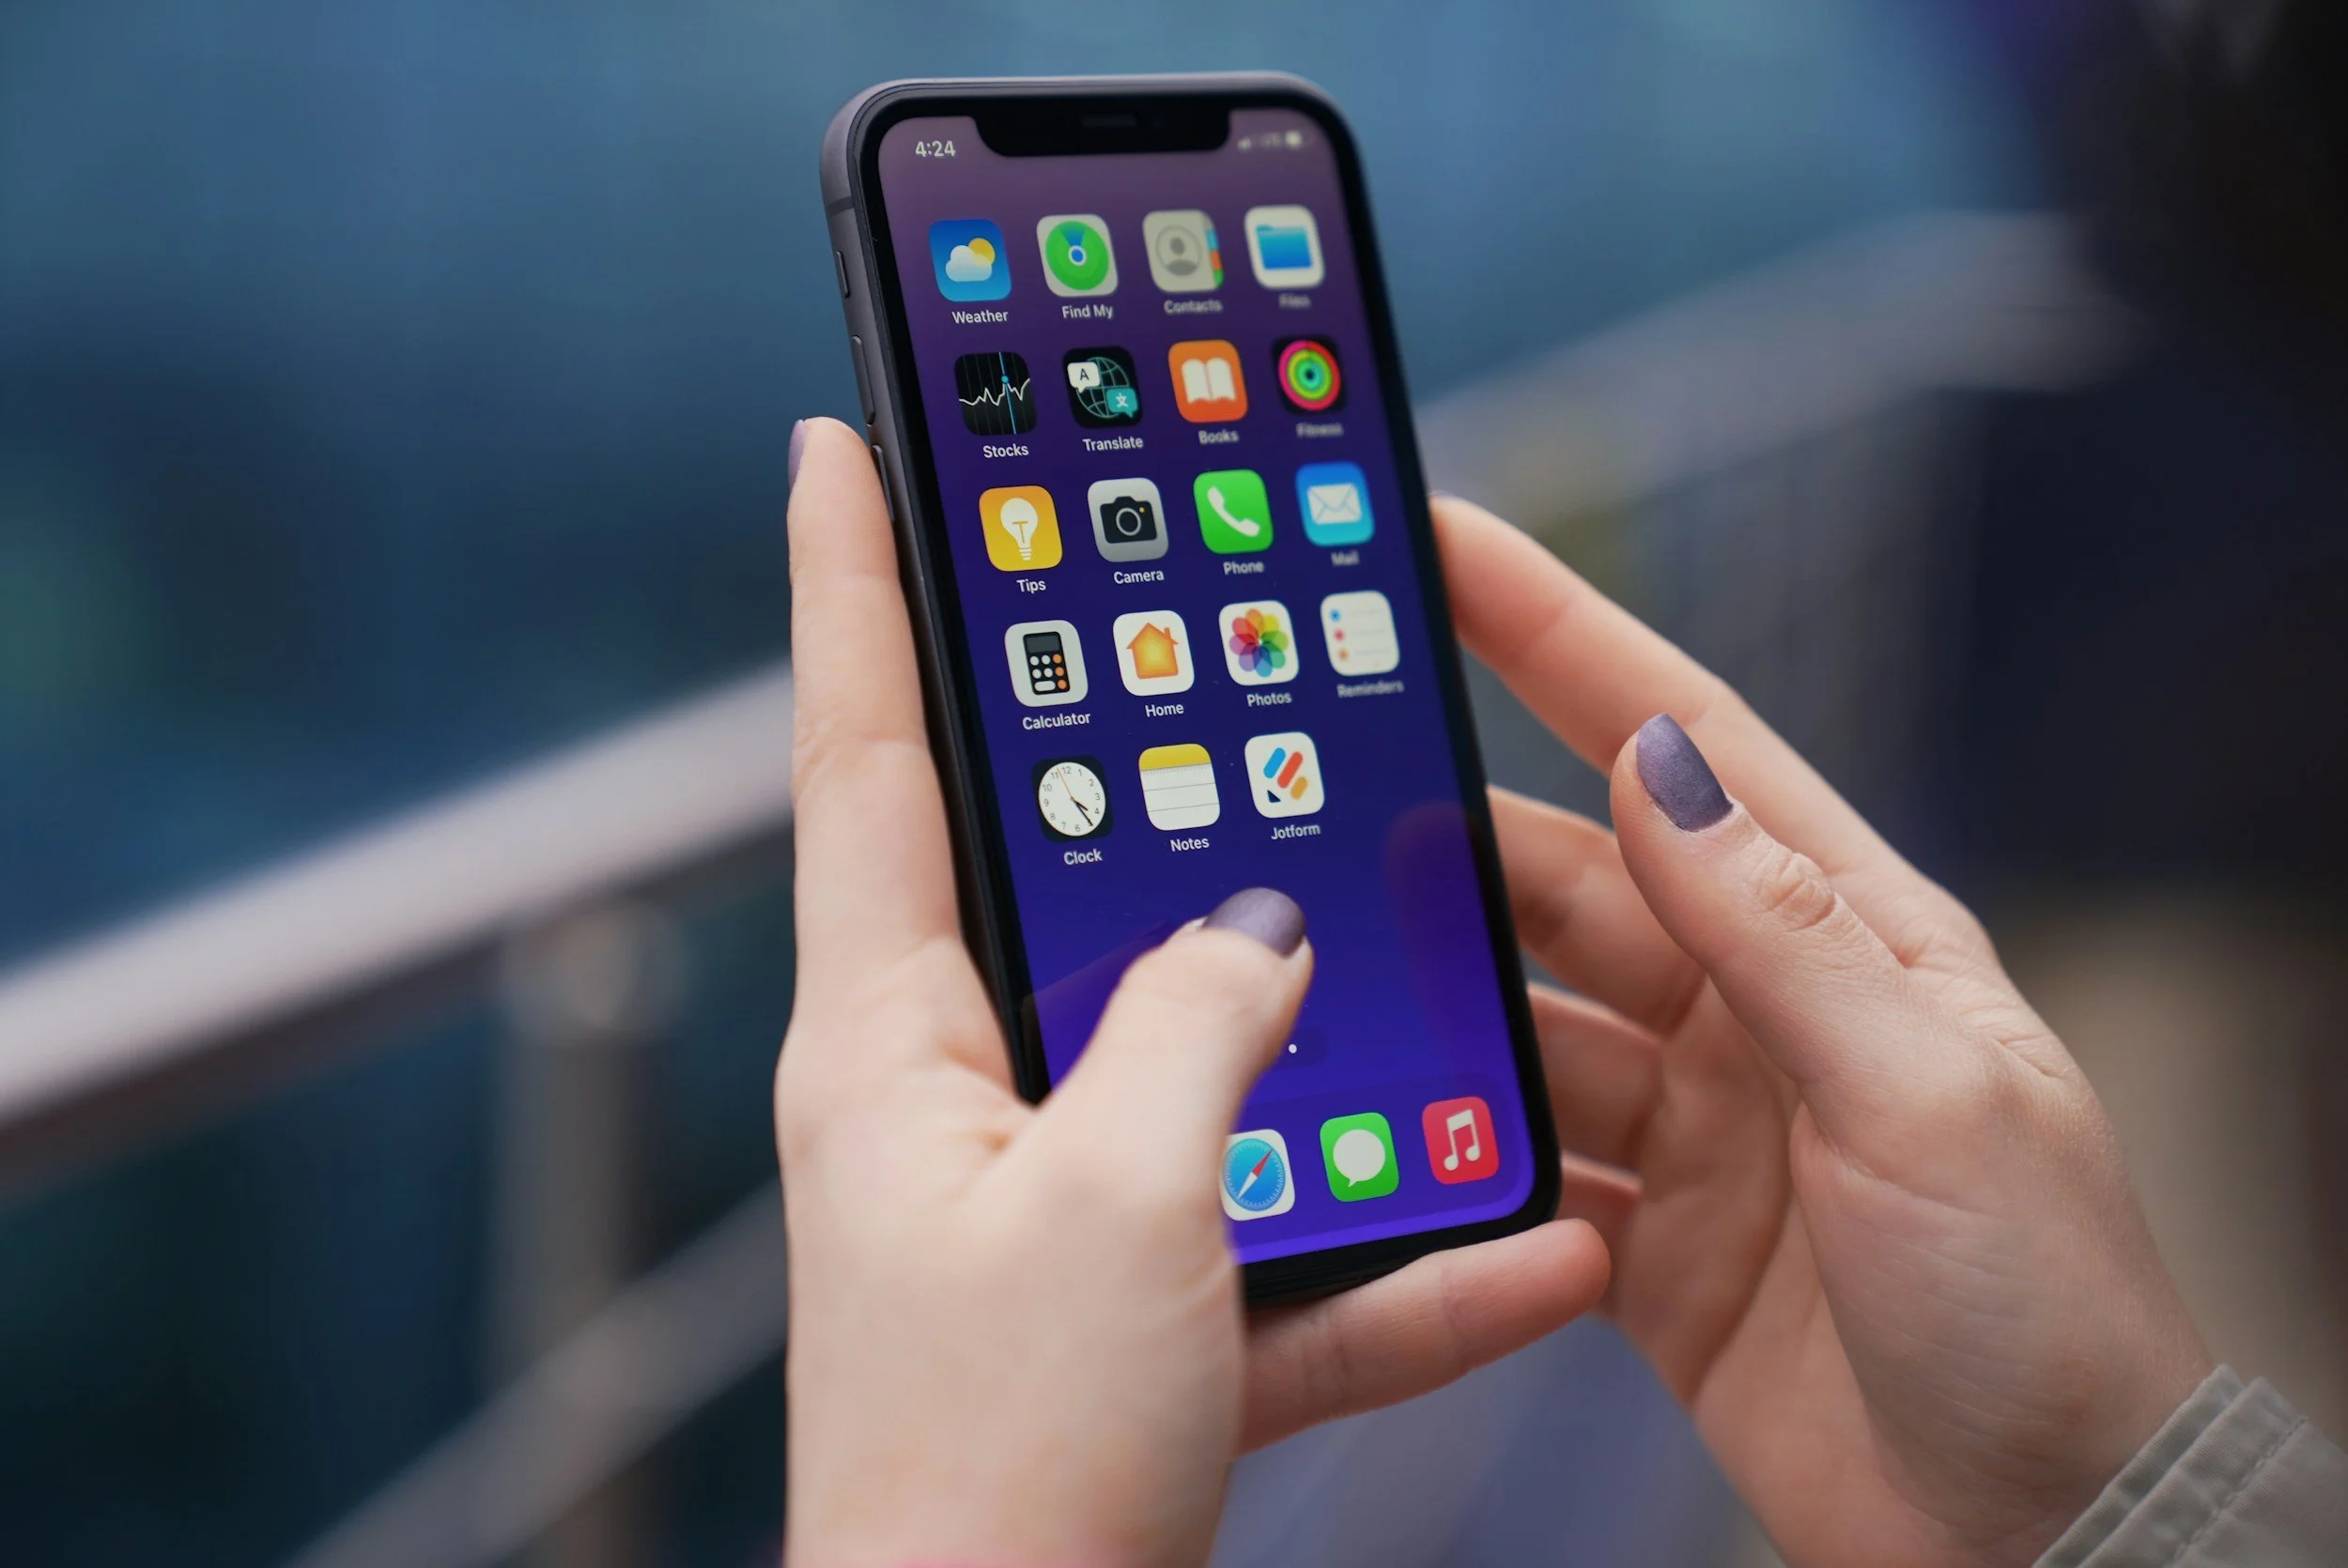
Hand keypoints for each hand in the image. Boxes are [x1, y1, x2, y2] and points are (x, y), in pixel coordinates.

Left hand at [774, 421, 1608, 1567]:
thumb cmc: (1004, 1461)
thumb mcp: (1123, 1200)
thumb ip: (1202, 1023)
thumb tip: (1258, 931)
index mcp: (891, 1045)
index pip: (857, 757)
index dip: (851, 587)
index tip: (839, 449)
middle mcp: (956, 1111)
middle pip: (1055, 892)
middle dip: (1143, 780)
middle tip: (1210, 652)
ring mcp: (1051, 1218)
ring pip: (1208, 1081)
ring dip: (1337, 1054)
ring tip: (1449, 973)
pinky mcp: (1132, 1330)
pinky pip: (1278, 1259)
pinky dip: (1395, 1262)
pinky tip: (1532, 1252)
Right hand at [1434, 495, 2212, 1566]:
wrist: (2044, 1543)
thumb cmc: (2041, 1309)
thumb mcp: (1926, 1098)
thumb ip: (1782, 935)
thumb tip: (1660, 768)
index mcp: (1851, 937)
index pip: (1686, 745)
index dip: (1565, 637)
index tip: (1451, 547)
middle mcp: (1763, 1013)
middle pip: (1570, 882)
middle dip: (1451, 836)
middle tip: (1320, 791)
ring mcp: (1699, 1128)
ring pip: (1527, 1022)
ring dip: (1442, 1002)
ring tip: (1330, 975)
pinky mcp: (1645, 1246)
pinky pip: (1522, 1166)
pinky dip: (1460, 1152)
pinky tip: (1400, 1135)